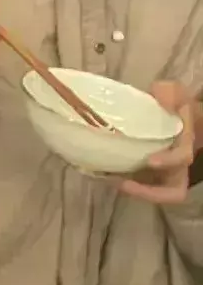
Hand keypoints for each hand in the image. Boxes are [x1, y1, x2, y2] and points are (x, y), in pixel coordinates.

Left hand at [117, 81, 198, 203]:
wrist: (173, 112)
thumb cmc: (173, 102)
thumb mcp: (173, 92)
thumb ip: (168, 93)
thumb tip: (159, 99)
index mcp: (184, 144)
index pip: (182, 158)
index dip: (169, 161)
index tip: (150, 161)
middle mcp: (177, 164)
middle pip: (173, 191)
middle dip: (150, 192)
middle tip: (124, 184)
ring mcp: (162, 171)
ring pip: (154, 192)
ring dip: (132, 190)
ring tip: (107, 180)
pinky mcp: (146, 171)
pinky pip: (137, 183)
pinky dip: (120, 181)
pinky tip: (100, 173)